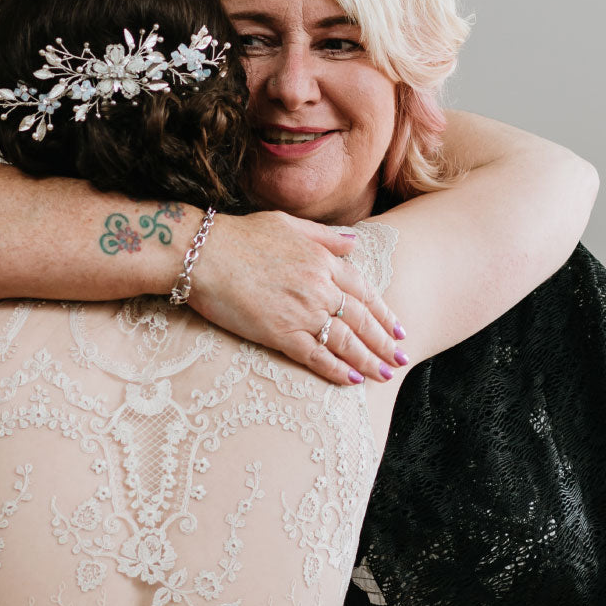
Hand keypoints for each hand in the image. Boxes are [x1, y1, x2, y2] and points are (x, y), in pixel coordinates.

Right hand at [186, 210, 403, 385]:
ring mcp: (301, 311)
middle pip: (361, 319)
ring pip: (345, 341)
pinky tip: (351, 380)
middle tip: (401, 358)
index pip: (363, 291)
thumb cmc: (241, 236)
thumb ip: (324, 237)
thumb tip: (352, 244)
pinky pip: (315, 356)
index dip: (384, 312)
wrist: (204, 254)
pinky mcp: (280, 333)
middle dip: (384, 342)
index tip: (398, 328)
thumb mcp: (289, 224)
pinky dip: (335, 369)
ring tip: (384, 374)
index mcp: (323, 261)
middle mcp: (319, 287)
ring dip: (368, 360)